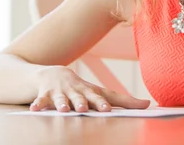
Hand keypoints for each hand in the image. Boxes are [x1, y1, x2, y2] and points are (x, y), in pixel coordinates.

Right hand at [29, 65, 149, 112]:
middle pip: (79, 97)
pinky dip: (37, 104)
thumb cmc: (80, 88)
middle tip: (84, 109)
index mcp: (89, 91)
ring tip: (64, 110)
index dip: (102, 103)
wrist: (50, 73)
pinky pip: (40, 100)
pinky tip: (34, 110)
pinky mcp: (44, 94)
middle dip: (82, 103)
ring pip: (61, 99)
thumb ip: (123, 101)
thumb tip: (148, 105)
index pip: (98, 97)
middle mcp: (75, 90)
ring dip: (62, 104)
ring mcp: (59, 92)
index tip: (107, 110)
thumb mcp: (99, 93)